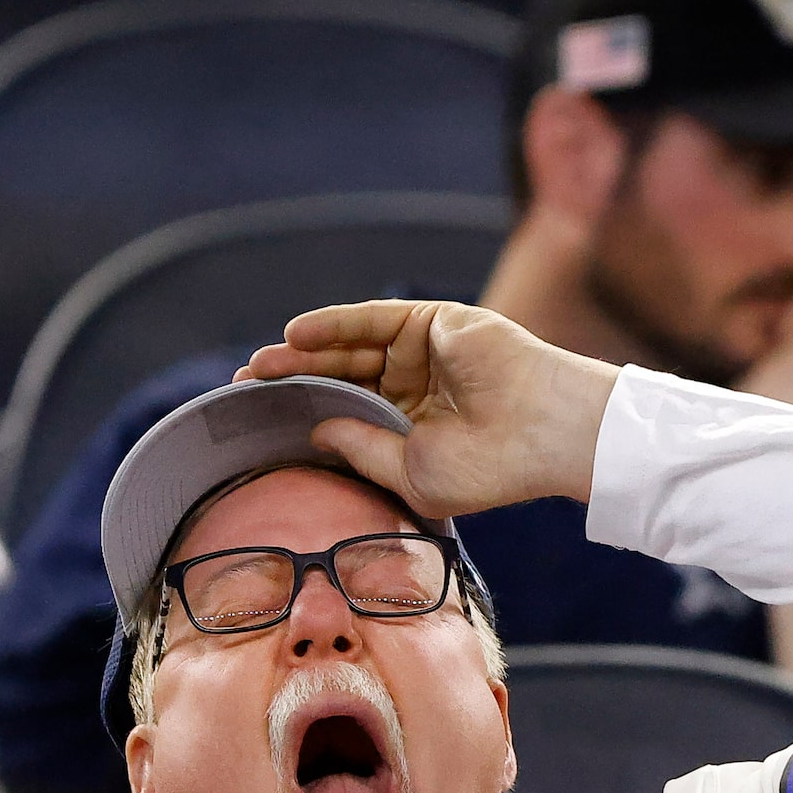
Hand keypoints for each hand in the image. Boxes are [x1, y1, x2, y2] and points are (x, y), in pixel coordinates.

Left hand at [241, 299, 621, 516]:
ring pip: (351, 346)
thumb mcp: (410, 474)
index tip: (258, 424)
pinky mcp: (434, 322)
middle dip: (294, 381)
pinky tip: (294, 335)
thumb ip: (362, 448)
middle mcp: (418, 388)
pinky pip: (372, 318)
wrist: (545, 434)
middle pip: (343, 376)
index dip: (305, 415)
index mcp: (416, 429)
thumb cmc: (491, 468)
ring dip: (304, 353)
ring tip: (260, 365)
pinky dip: (333, 323)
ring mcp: (425, 353)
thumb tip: (316, 430)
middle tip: (246, 387)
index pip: (349, 414)